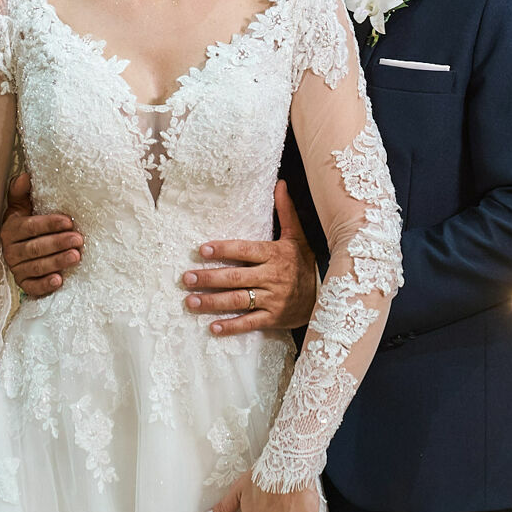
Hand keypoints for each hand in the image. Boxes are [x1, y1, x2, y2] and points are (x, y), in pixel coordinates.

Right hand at [0, 173, 81, 297]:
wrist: (20, 248)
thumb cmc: (27, 224)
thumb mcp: (22, 206)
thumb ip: (21, 192)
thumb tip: (24, 176)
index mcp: (10, 230)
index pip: (29, 227)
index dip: (49, 224)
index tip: (68, 221)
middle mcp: (10, 251)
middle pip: (35, 248)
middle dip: (58, 243)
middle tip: (78, 239)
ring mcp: (17, 269)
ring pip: (37, 267)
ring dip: (57, 262)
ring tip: (76, 256)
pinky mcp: (24, 284)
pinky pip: (33, 287)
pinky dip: (45, 285)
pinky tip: (60, 280)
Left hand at [182, 182, 316, 335]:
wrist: (326, 298)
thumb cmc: (303, 264)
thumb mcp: (297, 236)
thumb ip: (286, 211)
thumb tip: (280, 183)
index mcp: (275, 255)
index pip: (245, 250)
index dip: (224, 250)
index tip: (202, 250)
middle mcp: (272, 277)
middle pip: (235, 277)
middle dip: (209, 278)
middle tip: (186, 278)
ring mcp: (272, 299)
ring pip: (238, 300)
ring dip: (212, 302)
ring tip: (190, 301)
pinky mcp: (273, 319)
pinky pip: (249, 323)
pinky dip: (231, 326)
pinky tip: (213, 327)